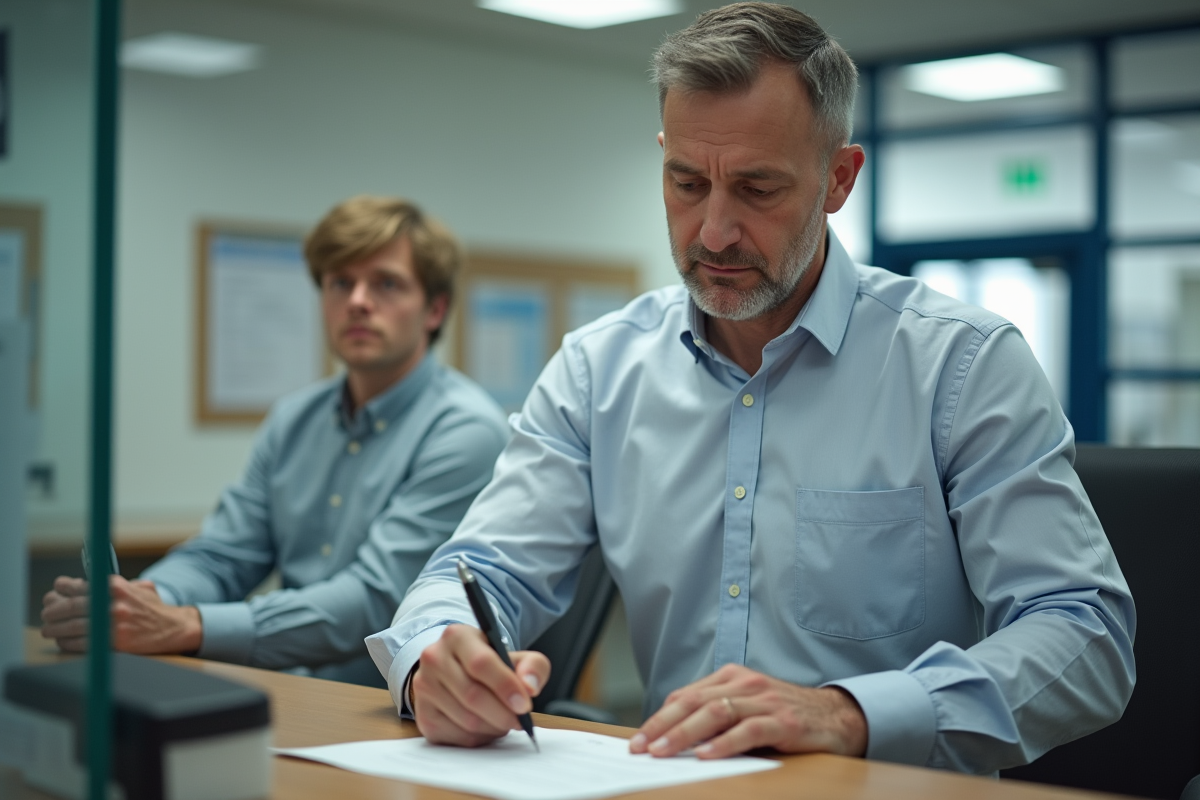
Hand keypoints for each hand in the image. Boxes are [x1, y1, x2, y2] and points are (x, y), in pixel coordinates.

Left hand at [41, 575, 202, 654]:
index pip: (78, 585)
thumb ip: (111, 585)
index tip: (54, 592)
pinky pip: (82, 644)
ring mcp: (114, 624)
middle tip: (46, 615)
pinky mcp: (115, 642)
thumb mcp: (135, 587)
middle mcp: (113, 603)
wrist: (173, 627)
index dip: (60, 589)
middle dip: (52, 611)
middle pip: (70, 607)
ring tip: (48, 630)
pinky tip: (63, 642)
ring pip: (72, 627)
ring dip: (55, 629)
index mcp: (116, 586)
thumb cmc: (151, 608)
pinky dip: (67, 643)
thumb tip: (78, 585)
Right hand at [411, 624, 550, 746]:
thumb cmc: (488, 663)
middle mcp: (433, 658)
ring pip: (466, 720)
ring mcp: (423, 688)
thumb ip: (532, 666)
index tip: (524, 704)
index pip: (481, 663)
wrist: (456, 670)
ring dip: (493, 727)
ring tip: (505, 720)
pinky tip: (486, 726)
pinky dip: (479, 737)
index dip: (505, 686)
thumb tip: (530, 687)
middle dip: (503, 713)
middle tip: (520, 720)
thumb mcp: (514, 656)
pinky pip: (457, 736)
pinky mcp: (423, 715)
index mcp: (457, 636)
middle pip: (472, 695)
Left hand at [629, 664, 866, 759]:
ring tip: (664, 752)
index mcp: (730, 677)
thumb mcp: (745, 708)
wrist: (836, 717)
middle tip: (641, 748)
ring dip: (685, 734)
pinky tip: (707, 756)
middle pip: (694, 702)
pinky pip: (748, 730)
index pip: (685, 696)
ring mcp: (764, 700)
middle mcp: (744, 684)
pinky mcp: (783, 721)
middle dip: (662, 725)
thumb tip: (671, 737)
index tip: (638, 740)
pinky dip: (724, 743)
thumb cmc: (784, 716)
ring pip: (715, 713)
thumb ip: (714, 716)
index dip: (659, 718)